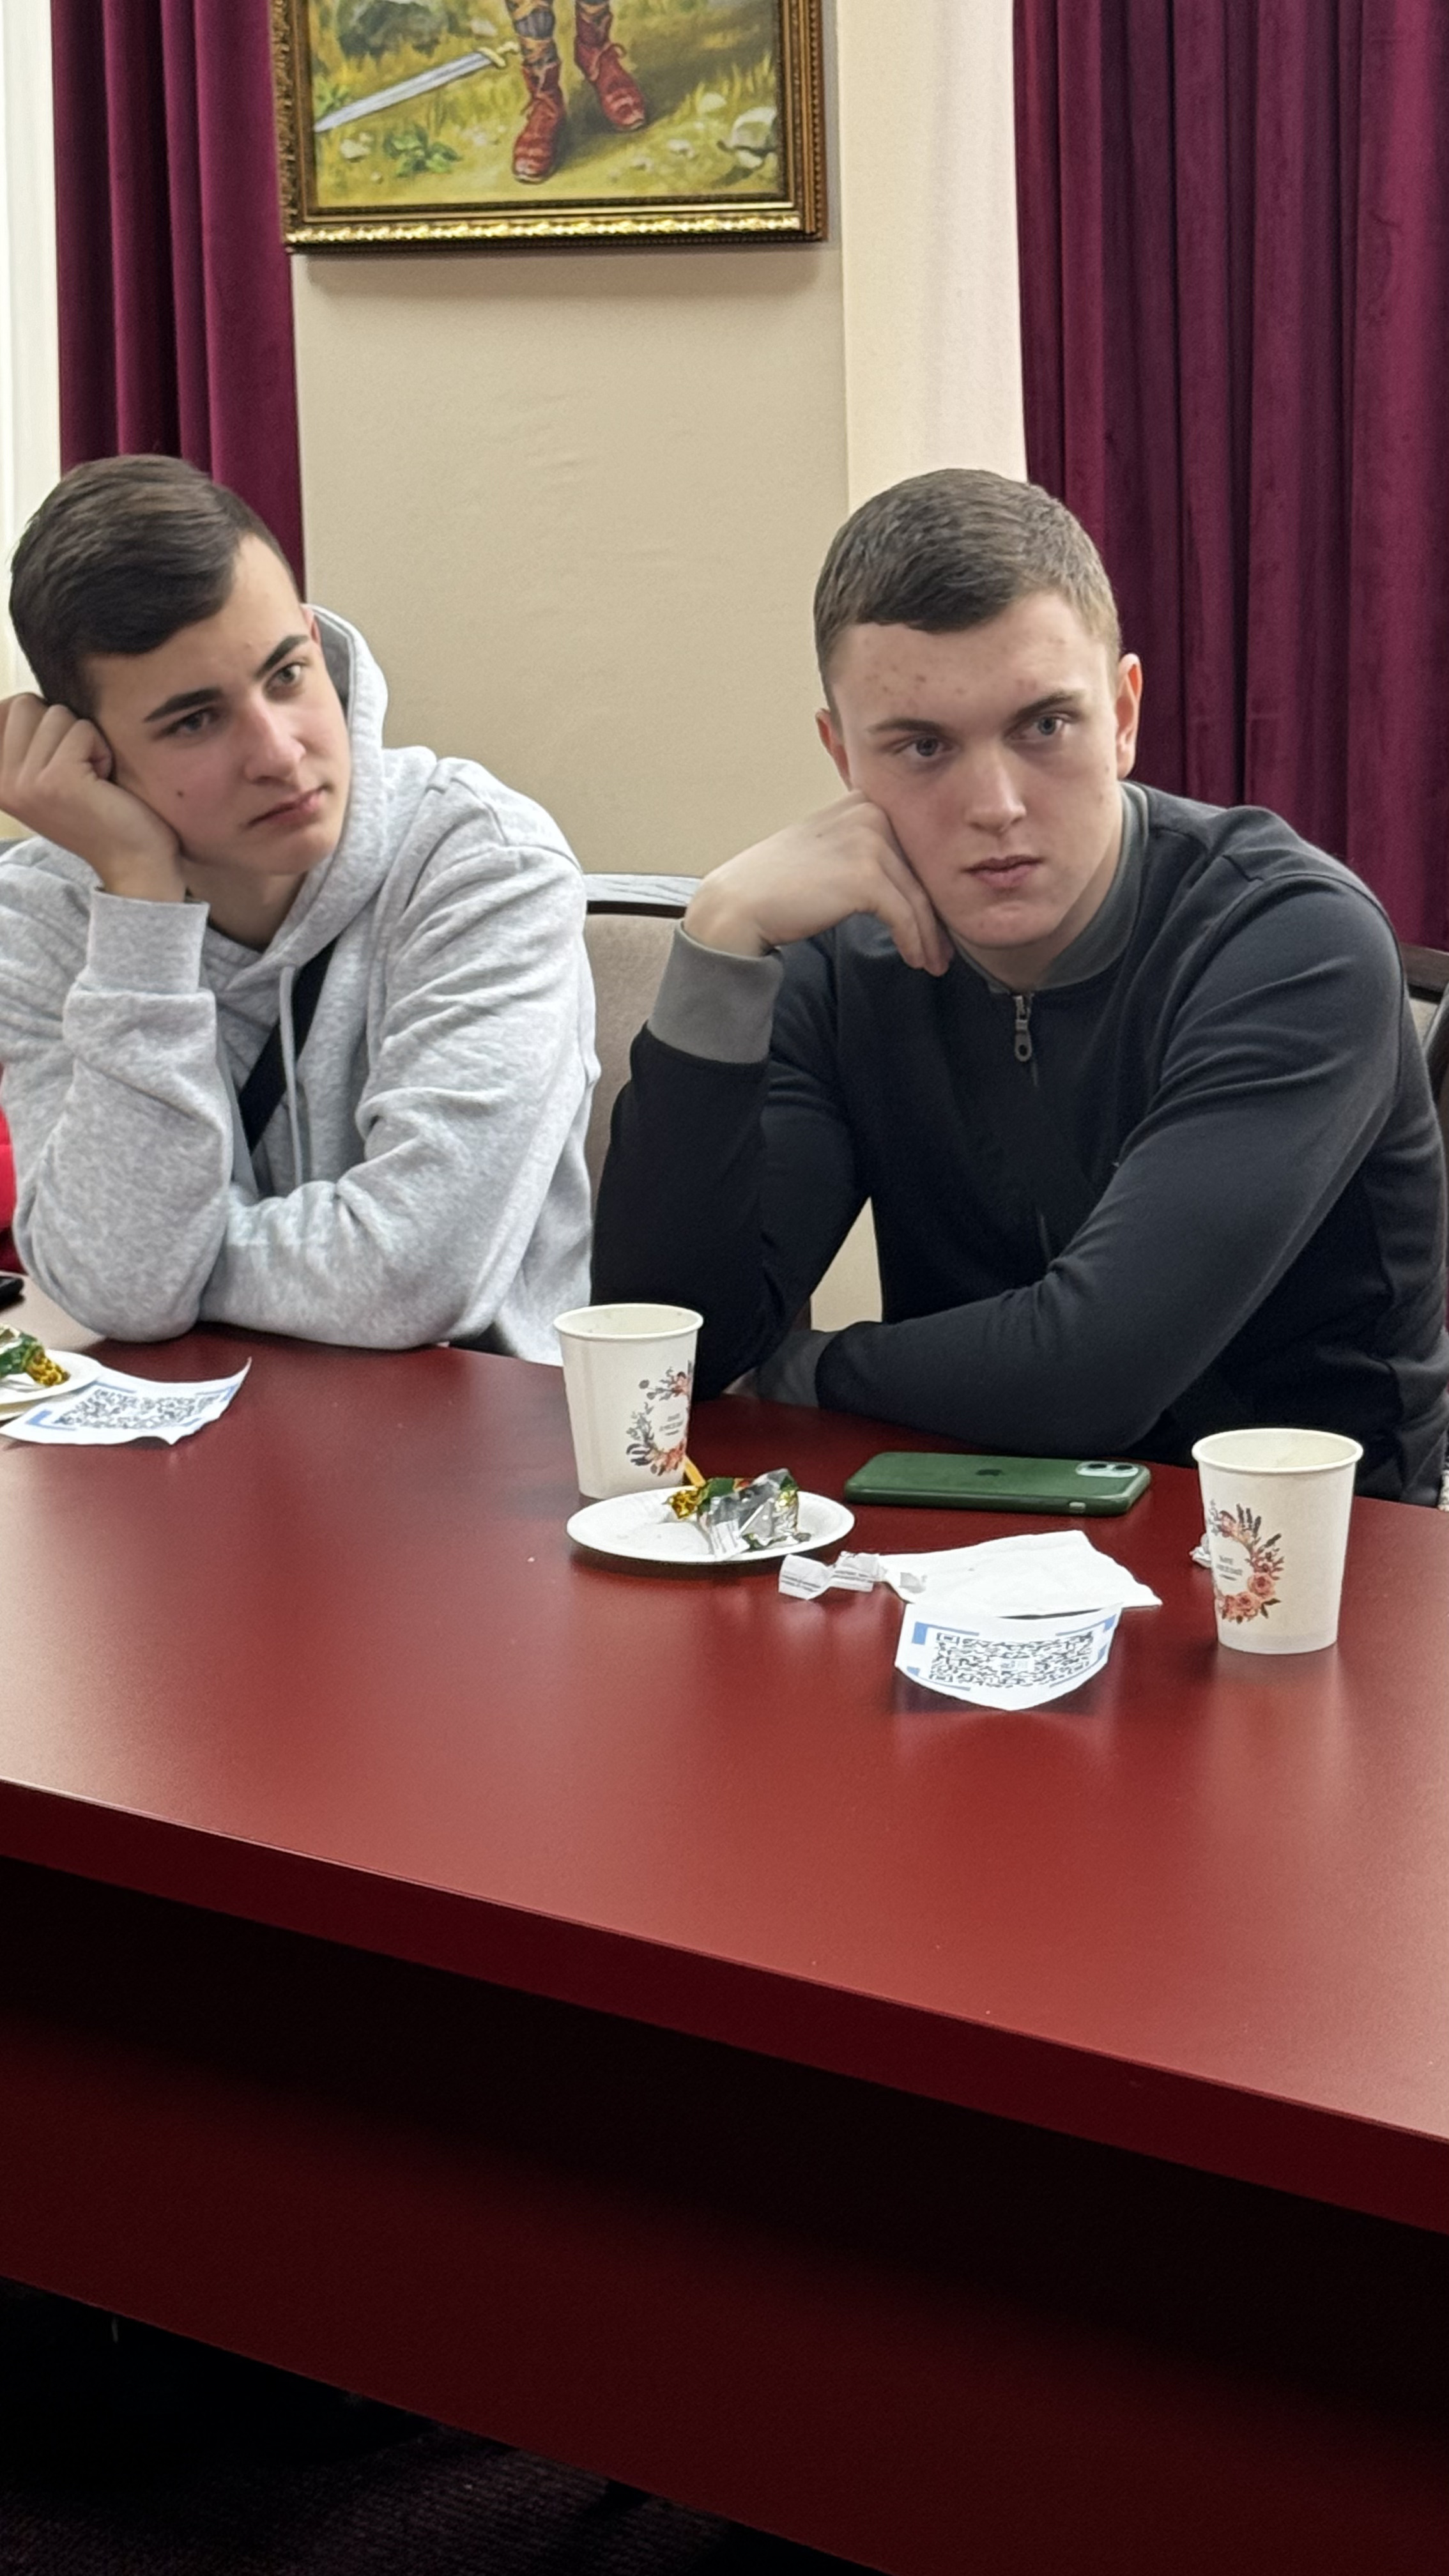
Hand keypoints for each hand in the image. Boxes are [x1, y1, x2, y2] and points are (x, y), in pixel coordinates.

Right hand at [0, 694, 183, 900]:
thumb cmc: (99, 810)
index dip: (44, 721)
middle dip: (65, 727)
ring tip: (92, 778)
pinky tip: (104, 783)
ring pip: (57, 714)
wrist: (134, 860)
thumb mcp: (47, 772)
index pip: (7, 707)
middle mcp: (1, 782)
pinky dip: (103, 751)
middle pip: (27, 704)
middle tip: (80, 768)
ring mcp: (25, 783)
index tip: (61, 762)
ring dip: (85, 740)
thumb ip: (27, 738)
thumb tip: (24, 699)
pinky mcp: (57, 781)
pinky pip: (83, 730)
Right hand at [685, 792, 951, 975]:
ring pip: (917, 897)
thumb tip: (906, 875)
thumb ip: (861, 845)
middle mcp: (869, 812)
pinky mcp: (866, 875)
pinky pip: (905, 916)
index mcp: (862, 801)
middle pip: (917, 872)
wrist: (739, 904)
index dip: (925, 888)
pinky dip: (914, 942)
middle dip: (933, 916)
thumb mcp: (825, 847)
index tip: (934, 921)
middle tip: (942, 950)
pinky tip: (915, 959)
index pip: (910, 849)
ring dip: (928, 936)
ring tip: (933, 963)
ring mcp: (868, 840)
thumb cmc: (777, 884)